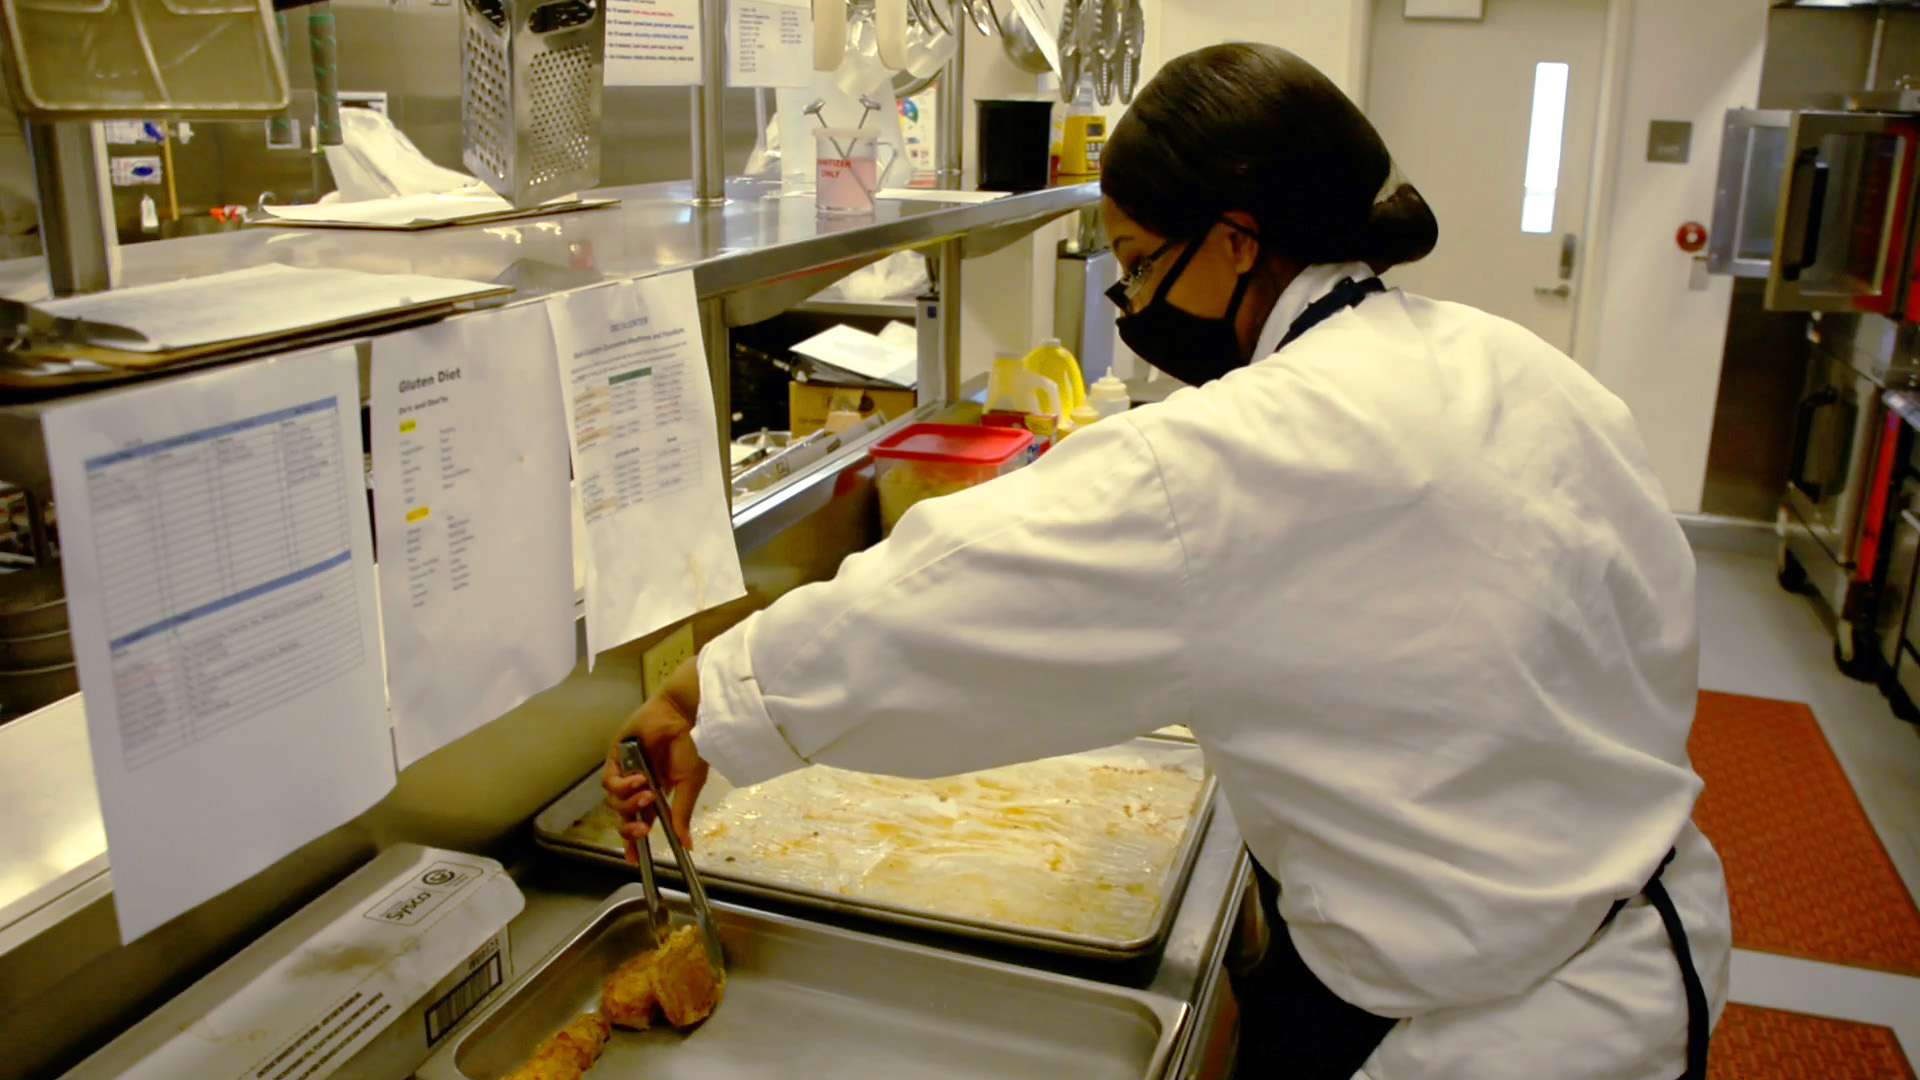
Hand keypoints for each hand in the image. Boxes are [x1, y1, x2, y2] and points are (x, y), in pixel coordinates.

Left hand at [602, 656, 707, 863]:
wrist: (685, 716)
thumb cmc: (692, 746)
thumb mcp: (690, 785)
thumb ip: (682, 814)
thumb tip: (686, 846)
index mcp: (657, 794)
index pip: (640, 821)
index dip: (633, 841)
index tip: (633, 860)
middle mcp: (638, 786)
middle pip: (624, 816)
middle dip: (629, 829)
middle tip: (642, 831)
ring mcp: (625, 772)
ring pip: (615, 802)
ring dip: (631, 803)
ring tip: (649, 793)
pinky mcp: (616, 758)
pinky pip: (610, 782)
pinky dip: (622, 787)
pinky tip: (639, 780)